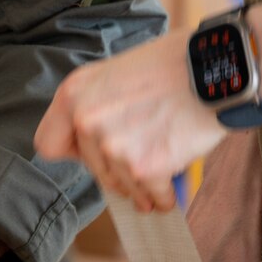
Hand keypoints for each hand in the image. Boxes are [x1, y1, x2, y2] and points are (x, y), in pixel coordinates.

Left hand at [35, 32, 223, 211]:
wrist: (214, 69)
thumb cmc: (171, 64)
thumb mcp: (115, 73)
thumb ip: (96, 106)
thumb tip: (95, 144)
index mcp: (74, 94)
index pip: (48, 145)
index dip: (73, 152)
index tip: (92, 154)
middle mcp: (87, 121)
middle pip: (93, 169)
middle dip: (115, 169)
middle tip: (140, 159)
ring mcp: (115, 146)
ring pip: (122, 185)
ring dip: (141, 186)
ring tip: (160, 171)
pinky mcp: (146, 167)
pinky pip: (151, 195)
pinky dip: (163, 196)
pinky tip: (172, 186)